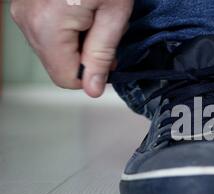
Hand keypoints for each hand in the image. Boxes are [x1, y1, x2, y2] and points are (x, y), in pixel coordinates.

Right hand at [10, 0, 132, 96]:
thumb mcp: (114, 14)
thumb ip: (101, 55)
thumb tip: (92, 89)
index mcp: (48, 26)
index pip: (66, 78)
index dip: (91, 75)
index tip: (108, 60)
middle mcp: (27, 20)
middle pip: (57, 65)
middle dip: (85, 58)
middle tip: (105, 36)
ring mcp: (22, 11)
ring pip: (52, 51)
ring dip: (77, 44)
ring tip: (94, 19)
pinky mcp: (25, 5)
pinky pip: (47, 34)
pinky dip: (67, 32)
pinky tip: (82, 14)